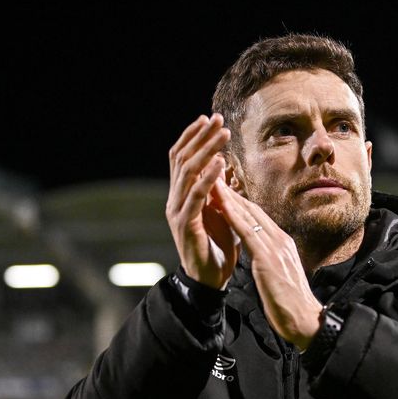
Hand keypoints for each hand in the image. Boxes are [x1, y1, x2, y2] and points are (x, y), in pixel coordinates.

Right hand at [166, 114, 238, 288]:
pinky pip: (196, 196)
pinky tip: (220, 163)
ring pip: (188, 173)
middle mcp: (175, 199)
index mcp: (181, 195)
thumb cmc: (217, 246)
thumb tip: (222, 165)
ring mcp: (177, 211)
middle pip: (183, 159)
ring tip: (222, 134)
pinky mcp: (185, 225)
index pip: (181, 158)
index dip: (193, 137)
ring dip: (206, 150)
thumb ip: (218, 190)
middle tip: (217, 119)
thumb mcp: (220, 211)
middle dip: (200, 137)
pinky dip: (208, 177)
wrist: (210, 279)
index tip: (208, 119)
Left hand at [213, 185, 322, 348]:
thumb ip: (272, 261)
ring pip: (248, 216)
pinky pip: (246, 233)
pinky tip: (220, 204)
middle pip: (253, 211)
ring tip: (212, 181)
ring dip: (229, 197)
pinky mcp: (268, 259)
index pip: (259, 219)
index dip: (240, 203)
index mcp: (283, 245)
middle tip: (214, 175)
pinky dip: (232, 216)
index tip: (224, 190)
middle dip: (232, 193)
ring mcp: (275, 248)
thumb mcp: (280, 275)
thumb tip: (263, 256)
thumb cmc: (292, 304)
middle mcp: (280, 241)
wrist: (305, 320)